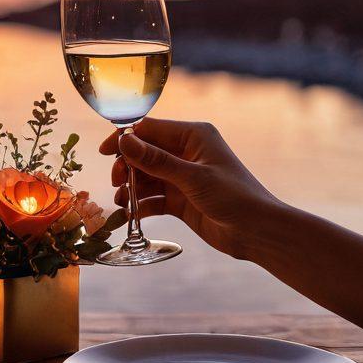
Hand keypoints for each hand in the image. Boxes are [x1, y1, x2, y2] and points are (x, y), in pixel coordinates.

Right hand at [100, 119, 282, 259]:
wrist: (258, 232)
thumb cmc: (234, 197)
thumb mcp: (192, 177)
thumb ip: (156, 160)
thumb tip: (124, 141)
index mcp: (192, 136)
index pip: (149, 130)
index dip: (125, 139)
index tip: (104, 152)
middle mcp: (186, 152)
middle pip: (143, 153)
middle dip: (127, 167)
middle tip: (117, 183)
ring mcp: (182, 177)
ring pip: (146, 177)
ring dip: (131, 188)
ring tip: (123, 202)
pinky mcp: (181, 200)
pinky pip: (153, 198)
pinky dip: (141, 204)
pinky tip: (131, 214)